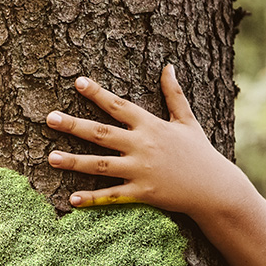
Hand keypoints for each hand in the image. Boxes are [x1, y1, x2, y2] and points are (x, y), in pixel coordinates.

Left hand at [45, 64, 251, 222]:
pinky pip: (113, 196)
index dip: (97, 93)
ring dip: (74, 161)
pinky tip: (72, 199)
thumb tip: (168, 66)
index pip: (119, 106)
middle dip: (74, 125)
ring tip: (50, 158)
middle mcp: (143, 146)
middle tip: (49, 118)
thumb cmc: (200, 153)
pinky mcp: (143, 193)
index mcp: (151, 126)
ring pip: (101, 165)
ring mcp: (141, 171)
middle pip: (101, 133)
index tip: (77, 82)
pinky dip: (93, 198)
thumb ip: (174, 94)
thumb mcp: (188, 120)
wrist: (215, 188)